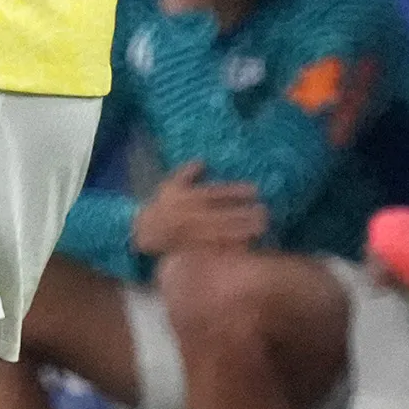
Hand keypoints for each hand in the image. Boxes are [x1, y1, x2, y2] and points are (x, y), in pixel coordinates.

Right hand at [131, 163, 268, 257]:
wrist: (144, 230)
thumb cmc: (161, 206)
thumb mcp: (169, 185)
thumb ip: (186, 172)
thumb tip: (203, 161)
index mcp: (190, 198)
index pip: (217, 193)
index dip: (236, 191)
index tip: (256, 190)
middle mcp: (193, 215)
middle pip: (223, 214)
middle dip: (245, 213)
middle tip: (265, 212)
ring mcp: (194, 233)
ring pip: (222, 232)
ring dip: (242, 230)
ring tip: (262, 227)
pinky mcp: (194, 248)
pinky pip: (215, 248)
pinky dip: (230, 246)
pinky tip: (247, 245)